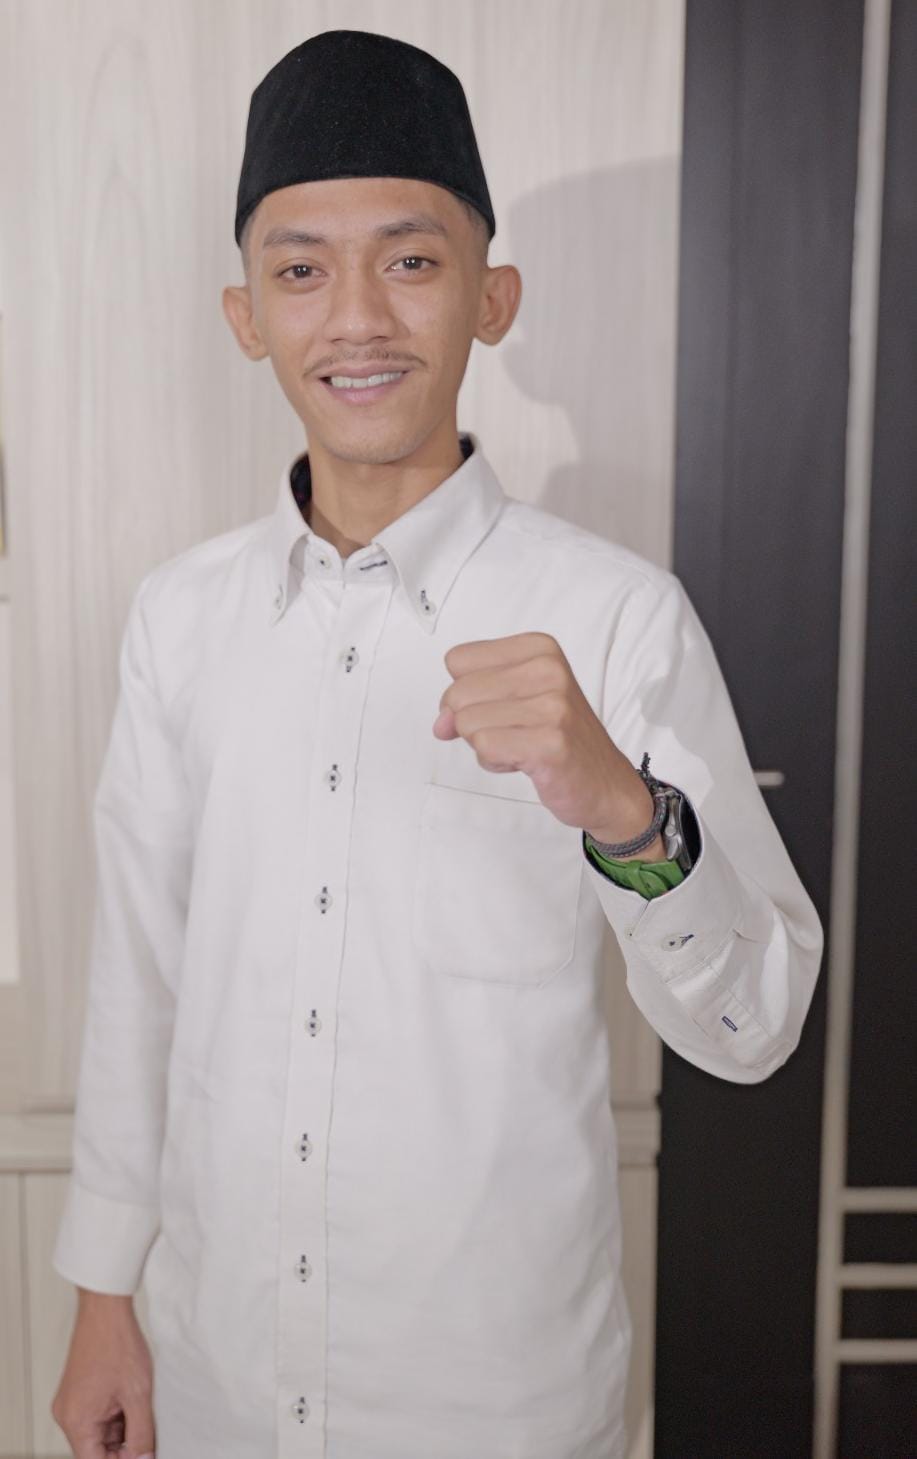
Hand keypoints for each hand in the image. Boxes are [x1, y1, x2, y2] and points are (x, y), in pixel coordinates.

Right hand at [51, 1289, 155, 1457]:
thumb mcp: (138, 1395)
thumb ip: (142, 1434)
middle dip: (123, 1447)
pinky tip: (132, 1401)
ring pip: (99, 1433)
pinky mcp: (78, 1391)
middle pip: (96, 1450)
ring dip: (121, 1430)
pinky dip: (116, 1415)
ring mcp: (72, 1402)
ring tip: (141, 1409)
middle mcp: (68, 1415)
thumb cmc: (117, 1343)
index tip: (143, 1455)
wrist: (106, 1308)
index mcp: (76, 1422)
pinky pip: (97, 1416)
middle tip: (148, 1436)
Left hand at [432, 632, 665, 858]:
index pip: (457, 660)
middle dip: (474, 723)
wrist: (606, 784)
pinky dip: (496, 763)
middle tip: (515, 733)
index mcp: (539, 648)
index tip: (501, 707)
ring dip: (486, 746)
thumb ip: (469, 700)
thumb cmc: (557, 738)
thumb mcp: (514, 701)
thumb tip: (440, 723)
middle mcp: (548, 669)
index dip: (466, 693)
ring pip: (467, 723)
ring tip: (523, 747)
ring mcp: (552, 706)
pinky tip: (526, 762)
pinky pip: (484, 748)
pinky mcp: (550, 743)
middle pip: (457, 694)